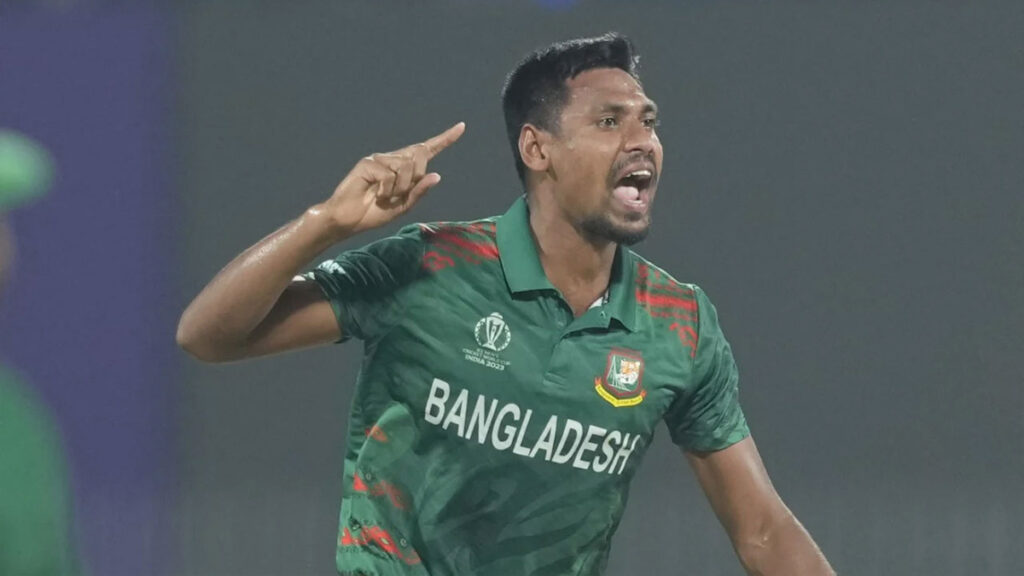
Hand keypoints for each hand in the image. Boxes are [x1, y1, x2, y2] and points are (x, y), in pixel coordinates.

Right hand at [319, 122, 464, 236]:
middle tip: (398, 195)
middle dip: (416, 177)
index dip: (445, 139)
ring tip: (384, 197)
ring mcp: (379, 159)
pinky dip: (386, 190)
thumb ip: (419, 191)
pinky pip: (389, 175)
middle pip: (419, 155)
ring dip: (399, 189)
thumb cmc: (373, 213)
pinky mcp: (367, 163)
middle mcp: (392, 158)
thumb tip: (437, 175)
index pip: (427, 151)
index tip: (462, 127)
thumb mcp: (403, 206)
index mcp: (403, 167)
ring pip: (405, 167)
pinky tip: (375, 195)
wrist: (348, 221)